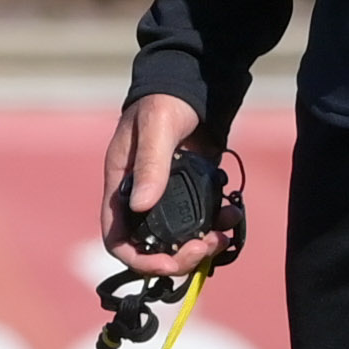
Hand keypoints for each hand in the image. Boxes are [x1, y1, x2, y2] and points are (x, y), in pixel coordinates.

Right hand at [100, 92, 243, 265]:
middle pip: (150, 249)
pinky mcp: (192, 194)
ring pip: (179, 241)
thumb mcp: (156, 128)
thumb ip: (151, 165)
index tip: (168, 262)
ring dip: (202, 246)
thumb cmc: (165, 101)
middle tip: (205, 248)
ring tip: (224, 233)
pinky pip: (202, 223)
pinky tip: (232, 214)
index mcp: (121, 187)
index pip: (116, 237)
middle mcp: (141, 198)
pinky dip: (218, 226)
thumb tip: (142, 205)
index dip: (138, 259)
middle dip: (178, 257)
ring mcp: (167, 198)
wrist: (194, 86)